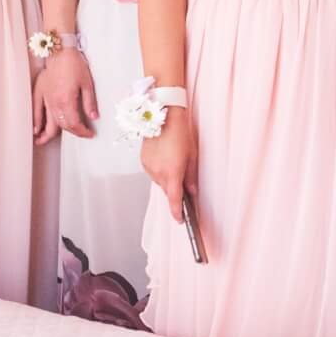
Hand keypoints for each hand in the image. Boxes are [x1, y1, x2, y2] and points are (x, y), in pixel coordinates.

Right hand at [32, 48, 98, 143]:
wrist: (59, 52)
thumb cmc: (75, 65)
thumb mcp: (87, 83)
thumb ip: (89, 102)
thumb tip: (94, 117)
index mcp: (67, 101)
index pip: (74, 123)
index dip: (82, 132)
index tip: (89, 134)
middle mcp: (54, 103)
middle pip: (61, 125)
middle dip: (70, 132)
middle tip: (79, 134)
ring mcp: (45, 99)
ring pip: (47, 121)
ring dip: (47, 134)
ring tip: (43, 142)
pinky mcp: (39, 93)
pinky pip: (36, 111)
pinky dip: (36, 121)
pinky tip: (36, 129)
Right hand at [141, 107, 196, 221]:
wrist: (164, 116)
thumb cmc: (180, 133)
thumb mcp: (192, 155)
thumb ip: (191, 176)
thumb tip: (192, 191)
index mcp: (172, 172)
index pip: (174, 199)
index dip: (177, 212)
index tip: (180, 220)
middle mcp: (158, 172)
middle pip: (167, 191)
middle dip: (175, 192)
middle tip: (184, 186)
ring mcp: (149, 167)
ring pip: (160, 182)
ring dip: (168, 180)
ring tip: (175, 164)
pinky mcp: (143, 162)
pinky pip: (153, 173)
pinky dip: (160, 172)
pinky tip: (166, 160)